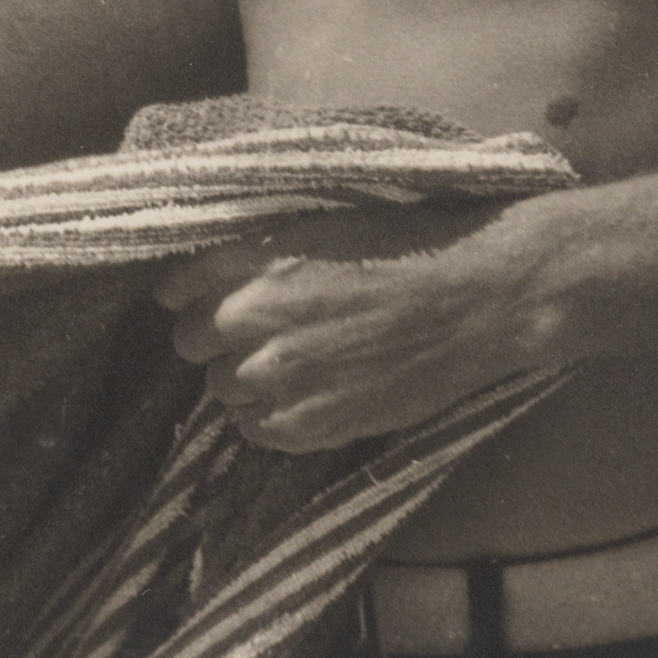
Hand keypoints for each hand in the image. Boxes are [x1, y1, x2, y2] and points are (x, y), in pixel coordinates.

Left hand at [150, 198, 559, 450]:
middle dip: (213, 337)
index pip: (176, 286)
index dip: (189, 294)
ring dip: (242, 379)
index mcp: (256, 258)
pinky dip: (267, 419)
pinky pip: (257, 431)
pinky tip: (298, 400)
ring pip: (221, 389)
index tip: (203, 297)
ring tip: (286, 367)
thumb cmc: (412, 246)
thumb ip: (260, 249)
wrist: (481, 297)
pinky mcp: (315, 421)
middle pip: (191, 341)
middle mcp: (256, 316)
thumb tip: (214, 268)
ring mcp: (283, 374)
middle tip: (251, 334)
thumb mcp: (322, 225)